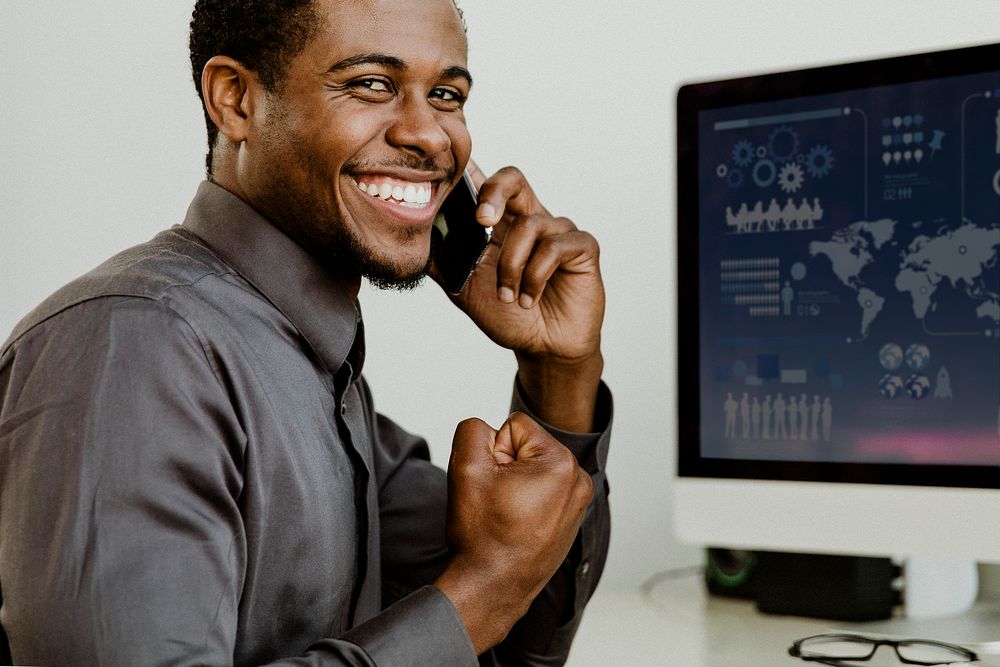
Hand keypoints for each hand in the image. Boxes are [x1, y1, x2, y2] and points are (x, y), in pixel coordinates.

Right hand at [435, 413, 593, 653]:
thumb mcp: (465, 467)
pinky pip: (540, 490)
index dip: (493, 452)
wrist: (492, 587)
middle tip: (497, 502)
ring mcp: (578, 501)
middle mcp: (578, 480)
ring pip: (531, 468)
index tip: (493, 485)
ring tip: (506, 514)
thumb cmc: (483, 537)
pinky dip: (525, 501)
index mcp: (561, 463)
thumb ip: (472, 430)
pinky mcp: (571, 517)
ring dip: (513, 484)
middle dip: (504, 467)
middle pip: (525, 446)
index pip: (514, 425)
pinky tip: (515, 524)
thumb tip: (488, 430)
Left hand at [446, 161, 603, 361]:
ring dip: (512, 265)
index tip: (450, 173)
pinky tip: (529, 298)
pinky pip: (555, 247)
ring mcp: (558, 231)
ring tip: (508, 295)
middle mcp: (529, 219)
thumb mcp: (464, 289)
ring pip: (530, 224)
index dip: (469, 171)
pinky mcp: (582, 248)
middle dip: (494, 192)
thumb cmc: (508, 315)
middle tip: (481, 219)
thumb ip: (442, 262)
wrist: (542, 348)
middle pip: (513, 179)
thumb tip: (412, 242)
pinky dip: (536, 276)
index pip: (484, 184)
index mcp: (500, 223)